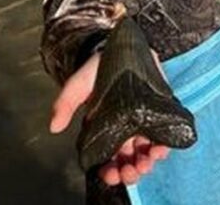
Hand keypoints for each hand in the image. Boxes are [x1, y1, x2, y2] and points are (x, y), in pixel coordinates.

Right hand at [49, 52, 169, 185]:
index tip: (110, 173)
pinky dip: (164, 145)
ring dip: (147, 161)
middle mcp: (126, 129)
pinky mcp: (160, 110)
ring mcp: (145, 121)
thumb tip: (54, 127)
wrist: (116, 46)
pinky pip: (165, 134)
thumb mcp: (77, 85)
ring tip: (145, 162)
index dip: (109, 169)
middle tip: (130, 172)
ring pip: (147, 150)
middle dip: (130, 170)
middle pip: (130, 159)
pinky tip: (161, 149)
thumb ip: (65, 104)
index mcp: (106, 129)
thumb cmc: (95, 69)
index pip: (108, 157)